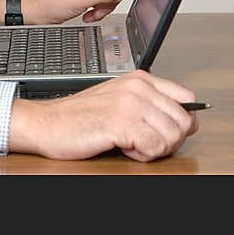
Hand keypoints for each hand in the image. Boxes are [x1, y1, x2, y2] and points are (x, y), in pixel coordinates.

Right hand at [8, 70, 199, 161]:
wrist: (47, 123)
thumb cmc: (80, 115)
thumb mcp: (118, 99)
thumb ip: (149, 101)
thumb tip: (184, 117)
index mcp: (139, 79)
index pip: (187, 99)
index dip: (180, 121)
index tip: (162, 130)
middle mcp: (138, 88)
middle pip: (184, 122)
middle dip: (168, 139)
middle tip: (143, 141)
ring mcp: (130, 104)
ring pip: (172, 136)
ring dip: (153, 148)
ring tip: (129, 142)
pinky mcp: (121, 123)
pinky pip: (154, 147)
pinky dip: (142, 155)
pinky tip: (123, 146)